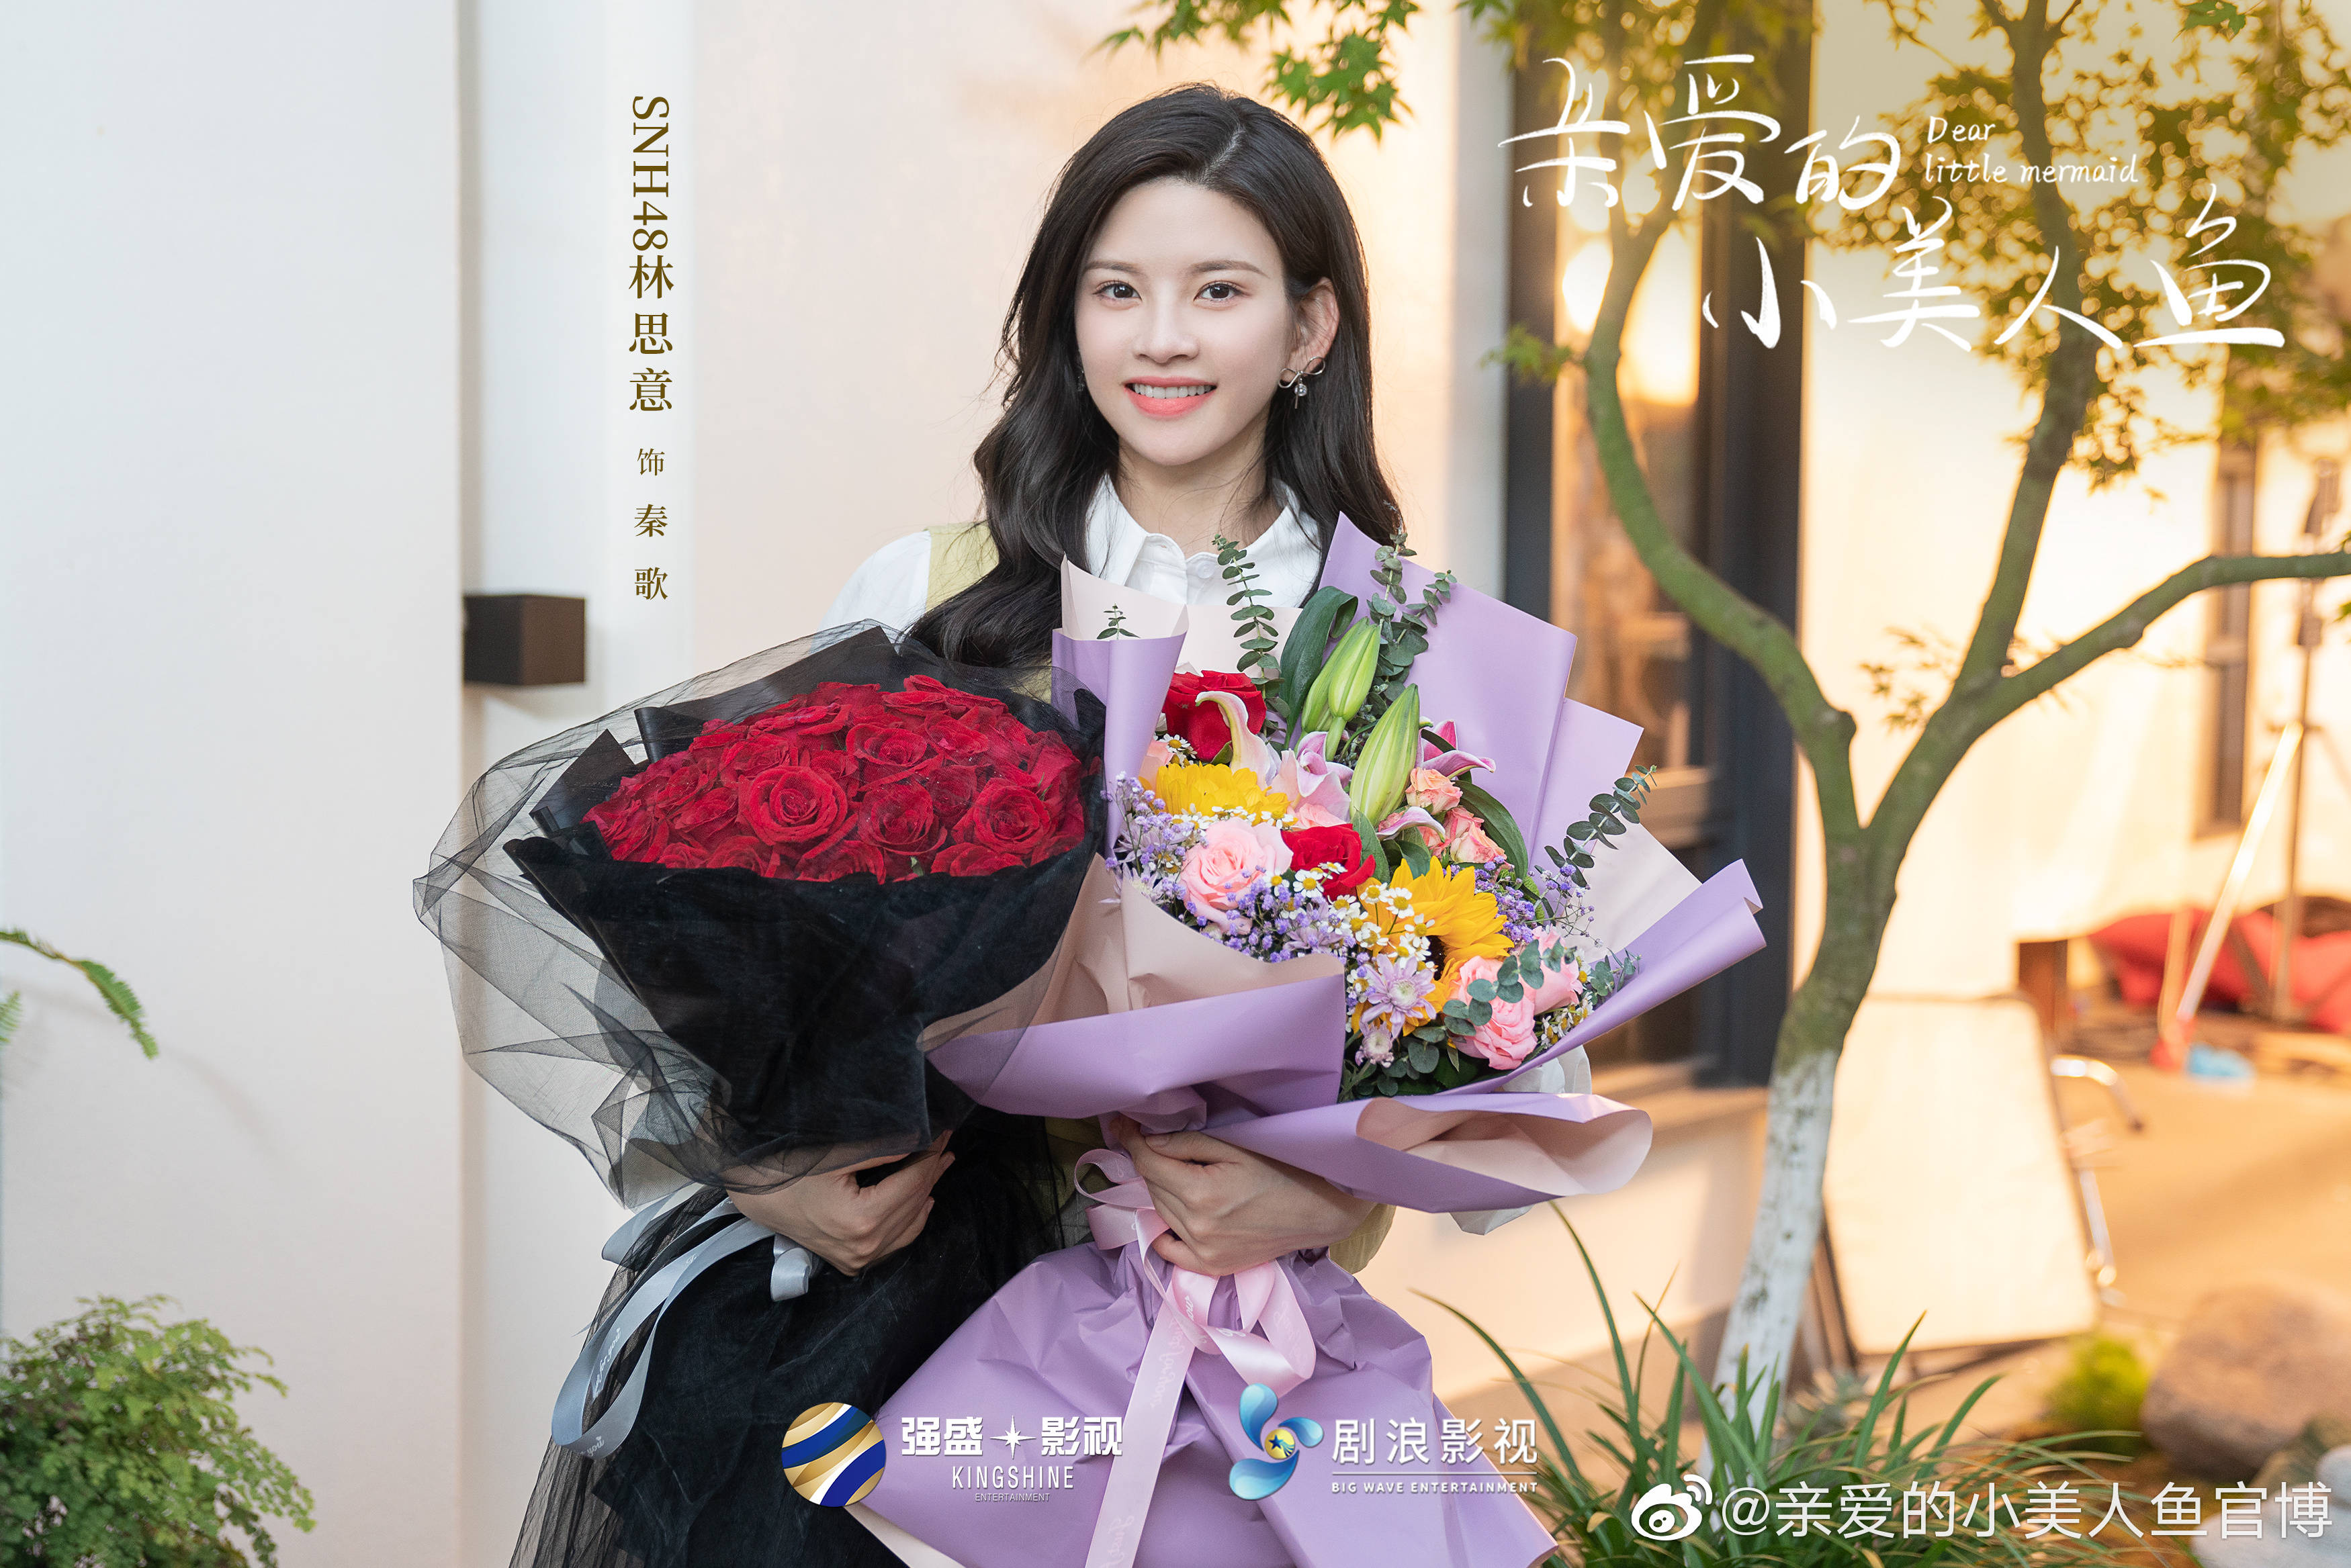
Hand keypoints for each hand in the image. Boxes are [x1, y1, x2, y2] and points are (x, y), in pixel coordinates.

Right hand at [722, 1133, 952, 1276]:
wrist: (757, 1197)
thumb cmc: (790, 1170)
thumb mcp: (836, 1154)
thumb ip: (882, 1149)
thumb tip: (922, 1137)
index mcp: (861, 1221)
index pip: (912, 1182)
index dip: (931, 1154)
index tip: (944, 1131)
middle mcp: (864, 1248)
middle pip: (914, 1203)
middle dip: (932, 1170)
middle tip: (946, 1143)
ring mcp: (858, 1260)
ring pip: (909, 1224)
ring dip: (926, 1193)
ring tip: (941, 1164)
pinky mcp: (852, 1262)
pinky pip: (895, 1242)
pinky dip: (911, 1219)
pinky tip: (922, 1200)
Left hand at [1108, 1115, 1373, 1275]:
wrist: (1319, 1210)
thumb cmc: (1282, 1171)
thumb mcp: (1236, 1147)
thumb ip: (1188, 1145)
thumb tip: (1148, 1141)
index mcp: (1201, 1194)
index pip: (1150, 1163)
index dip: (1132, 1140)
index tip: (1122, 1124)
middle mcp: (1197, 1228)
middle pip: (1153, 1186)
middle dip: (1151, 1162)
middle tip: (1156, 1143)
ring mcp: (1204, 1253)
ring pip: (1161, 1212)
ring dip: (1161, 1190)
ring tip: (1177, 1173)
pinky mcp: (1213, 1267)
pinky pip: (1172, 1251)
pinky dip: (1165, 1231)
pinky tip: (1171, 1214)